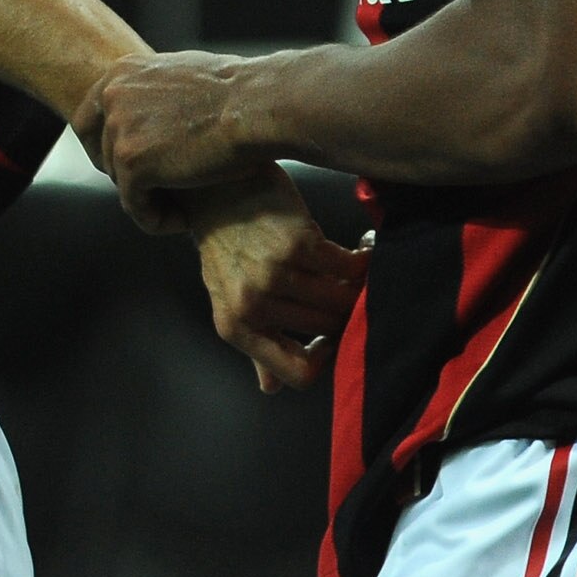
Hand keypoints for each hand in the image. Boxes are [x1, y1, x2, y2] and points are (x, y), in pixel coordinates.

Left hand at [77, 49, 270, 229]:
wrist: (259, 105)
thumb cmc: (241, 93)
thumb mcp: (183, 76)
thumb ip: (155, 92)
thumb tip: (150, 107)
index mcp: (121, 73)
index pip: (88, 120)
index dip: (104, 150)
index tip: (128, 168)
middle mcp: (112, 96)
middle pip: (100, 154)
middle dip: (126, 177)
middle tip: (160, 192)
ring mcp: (119, 129)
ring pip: (119, 182)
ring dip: (148, 199)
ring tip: (183, 208)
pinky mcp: (132, 163)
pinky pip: (134, 205)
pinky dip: (155, 218)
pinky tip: (183, 221)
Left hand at [176, 169, 369, 390]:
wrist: (213, 188)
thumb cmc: (225, 245)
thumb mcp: (227, 296)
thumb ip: (255, 342)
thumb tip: (271, 388)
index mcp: (235, 327)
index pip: (296, 374)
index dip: (324, 360)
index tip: (330, 337)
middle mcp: (252, 305)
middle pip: (328, 331)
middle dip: (345, 316)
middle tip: (351, 294)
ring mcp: (275, 274)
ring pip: (343, 301)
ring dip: (358, 288)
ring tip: (356, 274)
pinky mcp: (298, 244)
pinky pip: (350, 268)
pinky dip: (363, 262)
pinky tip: (362, 251)